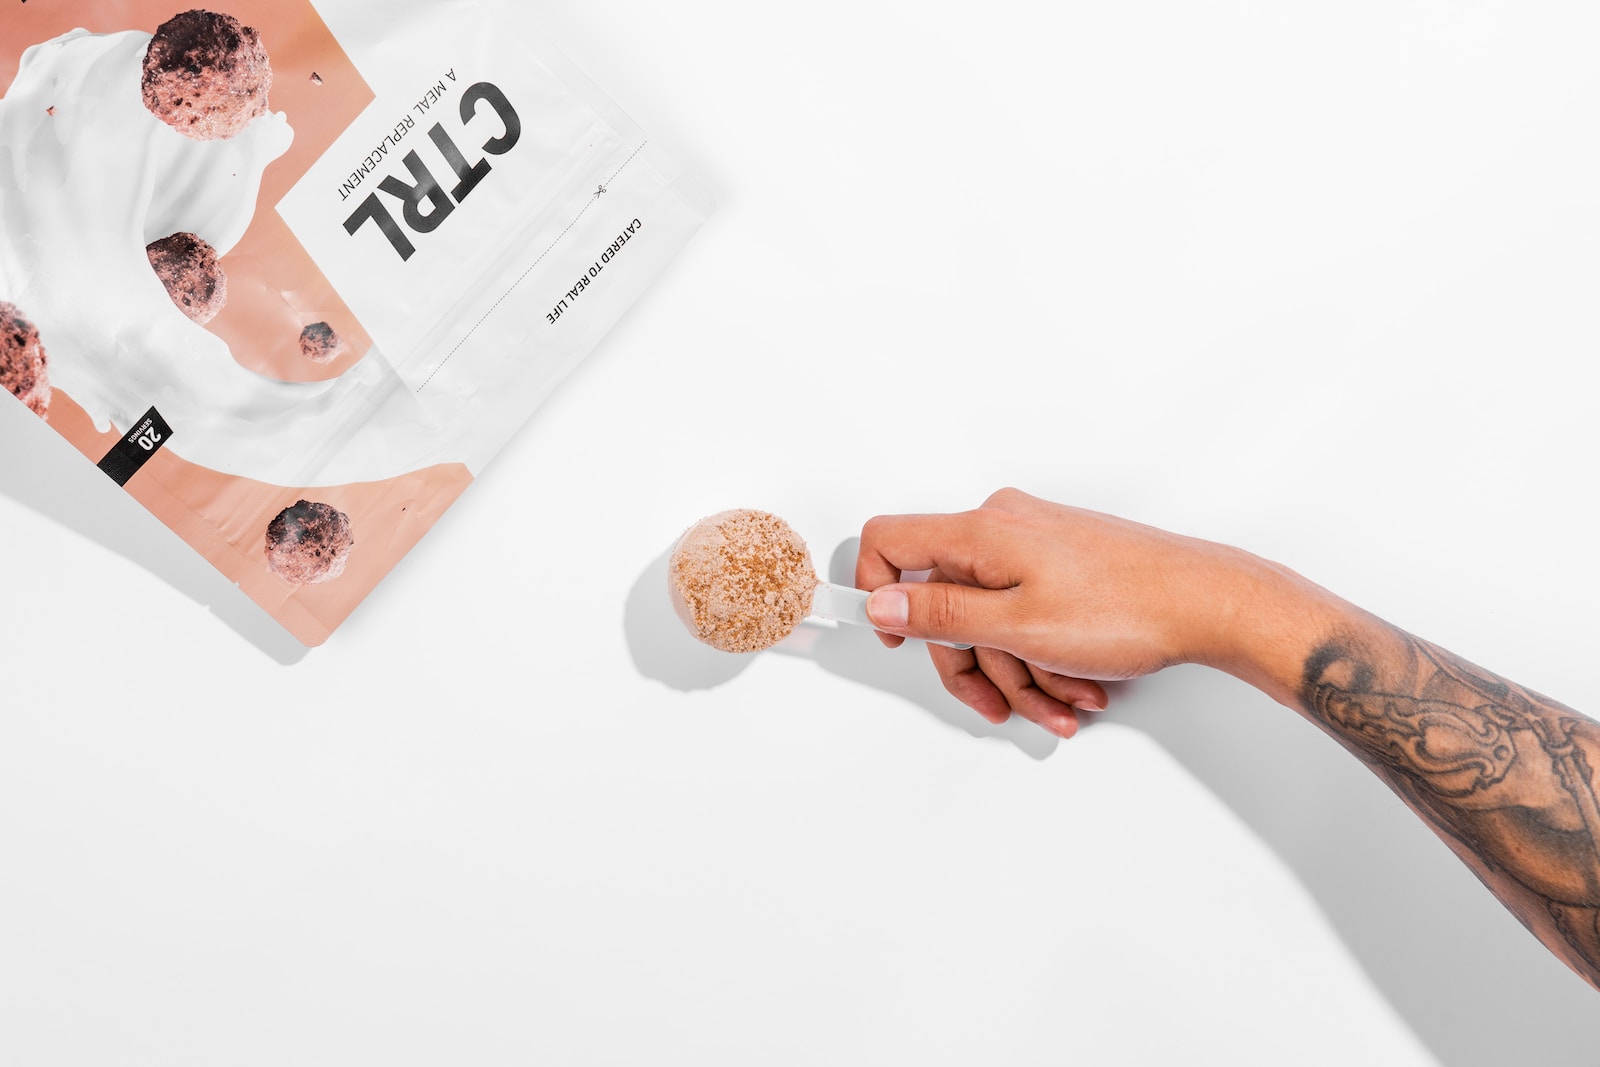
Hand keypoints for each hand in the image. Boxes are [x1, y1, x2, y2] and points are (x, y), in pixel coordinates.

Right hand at [855, 488, 1299, 736]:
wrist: (1210, 604)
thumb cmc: (1128, 608)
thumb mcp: (1017, 625)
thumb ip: (940, 613)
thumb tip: (883, 603)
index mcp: (982, 531)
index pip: (890, 540)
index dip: (877, 591)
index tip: (895, 639)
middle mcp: (1004, 525)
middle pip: (945, 599)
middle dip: (974, 664)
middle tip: (1001, 705)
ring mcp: (1036, 541)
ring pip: (993, 615)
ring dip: (1021, 672)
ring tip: (1063, 704)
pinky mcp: (1063, 560)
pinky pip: (1028, 612)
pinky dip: (1046, 655)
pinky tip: (1079, 686)